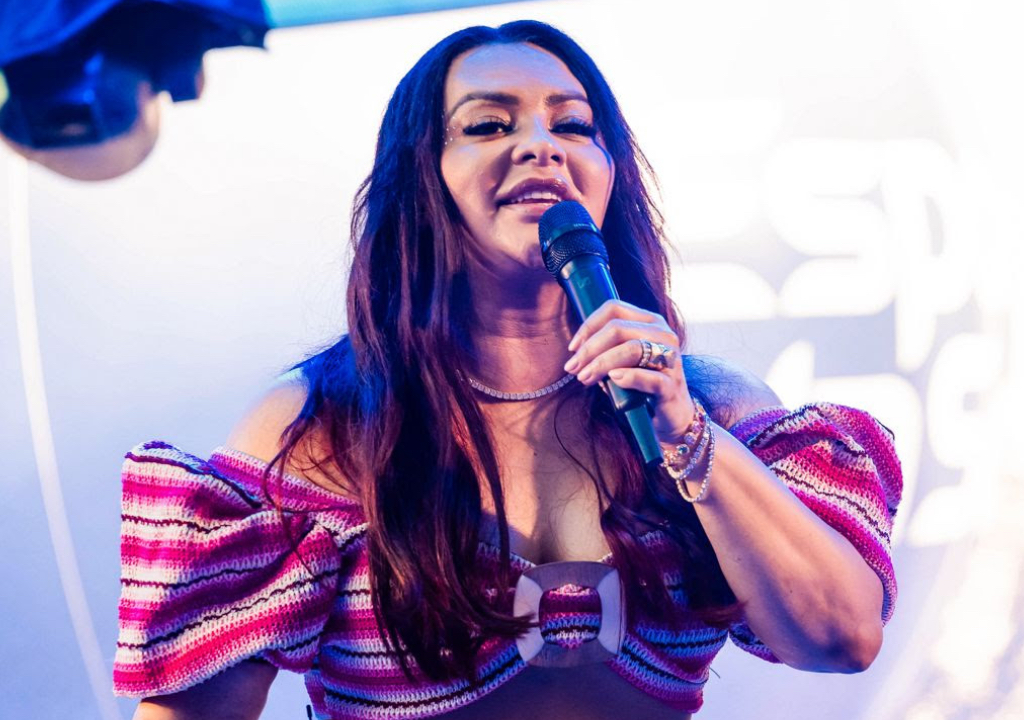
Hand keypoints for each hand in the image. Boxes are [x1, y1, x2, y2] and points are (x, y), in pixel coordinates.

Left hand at [563, 300, 695, 443]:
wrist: (672, 414)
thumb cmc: (643, 385)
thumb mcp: (623, 361)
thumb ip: (605, 351)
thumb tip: (577, 353)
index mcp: (649, 322)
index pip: (614, 309)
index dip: (589, 326)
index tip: (573, 348)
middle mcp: (663, 334)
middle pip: (618, 329)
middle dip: (589, 348)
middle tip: (573, 368)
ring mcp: (670, 358)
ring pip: (631, 349)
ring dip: (602, 363)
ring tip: (585, 377)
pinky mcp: (672, 384)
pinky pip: (649, 377)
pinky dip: (628, 376)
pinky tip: (614, 379)